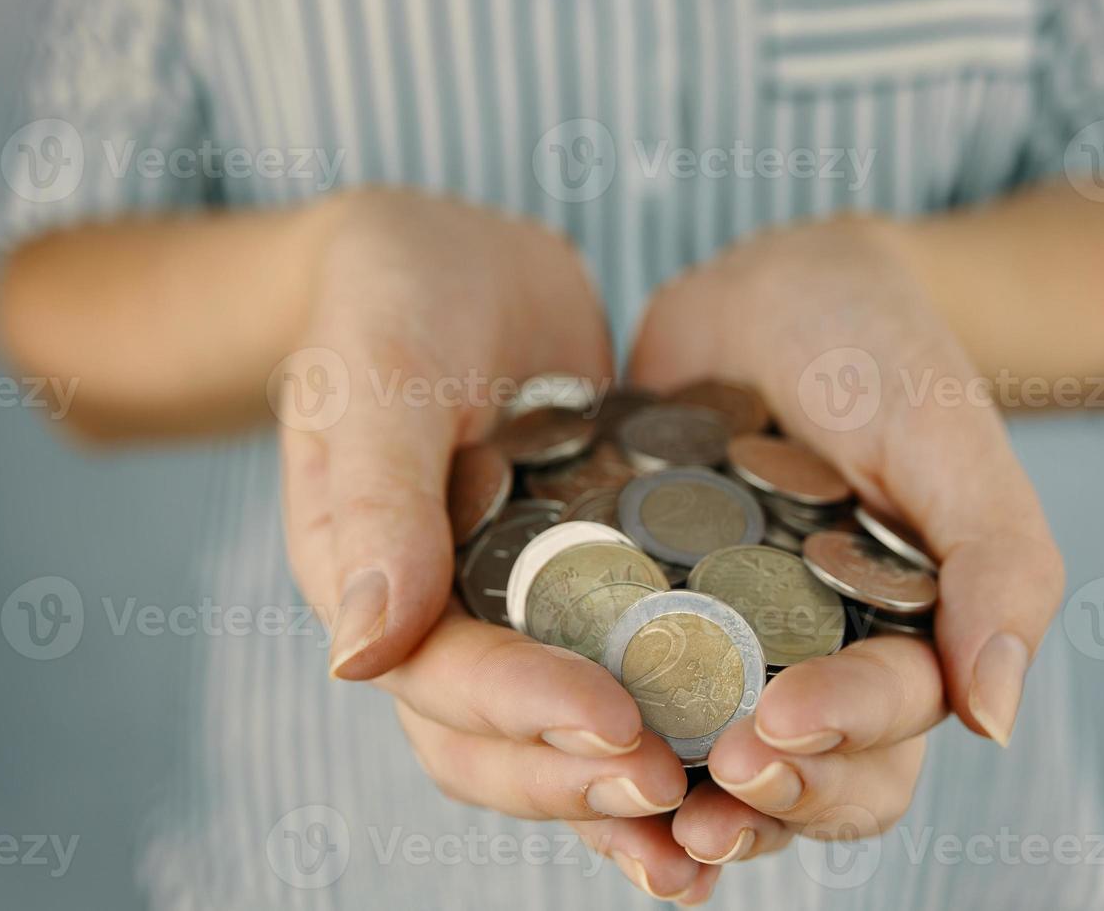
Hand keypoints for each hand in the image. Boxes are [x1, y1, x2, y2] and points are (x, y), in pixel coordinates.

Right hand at [276, 190, 712, 903]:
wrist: (448, 263)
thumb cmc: (391, 299)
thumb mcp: (375, 373)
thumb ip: (375, 500)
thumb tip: (362, 657)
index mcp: (373, 584)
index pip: (442, 677)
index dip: (526, 708)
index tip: (618, 722)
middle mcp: (440, 621)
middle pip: (498, 744)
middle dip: (581, 778)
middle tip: (676, 796)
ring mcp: (512, 613)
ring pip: (559, 737)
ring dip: (626, 794)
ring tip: (716, 839)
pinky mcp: (581, 590)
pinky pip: (622, 671)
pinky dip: (671, 723)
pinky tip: (741, 758)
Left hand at [628, 214, 1064, 861]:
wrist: (777, 291)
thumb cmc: (885, 354)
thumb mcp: (949, 441)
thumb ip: (998, 566)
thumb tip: (998, 718)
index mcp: (898, 645)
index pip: (884, 724)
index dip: (838, 735)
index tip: (777, 723)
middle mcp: (807, 665)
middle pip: (795, 775)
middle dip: (758, 802)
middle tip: (705, 794)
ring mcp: (716, 645)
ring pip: (699, 758)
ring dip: (667, 801)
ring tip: (626, 806)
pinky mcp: (634, 612)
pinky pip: (610, 683)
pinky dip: (585, 725)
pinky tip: (546, 738)